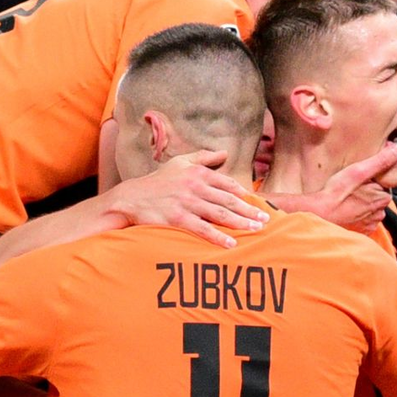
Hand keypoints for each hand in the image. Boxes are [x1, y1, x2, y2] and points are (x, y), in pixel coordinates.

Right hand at [105, 150, 267, 247]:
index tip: (258, 202)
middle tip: (265, 219)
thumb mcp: (179, 163)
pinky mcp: (178, 219)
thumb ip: (203, 157)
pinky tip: (231, 243)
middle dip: (249, 210)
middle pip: (228, 200)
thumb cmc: (157, 181)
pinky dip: (218, 236)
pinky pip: (202, 229)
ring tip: (255, 230)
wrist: (131, 197)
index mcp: (197, 173)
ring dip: (240, 223)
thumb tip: (224, 152)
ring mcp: (187, 203)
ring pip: (220, 214)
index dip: (244, 194)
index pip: (227, 184)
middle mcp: (195, 187)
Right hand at [307, 140, 396, 232]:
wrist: (316, 216)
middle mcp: (379, 214)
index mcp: (383, 198)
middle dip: (367, 194)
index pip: (383, 185)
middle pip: (377, 198)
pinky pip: (362, 223)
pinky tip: (345, 212)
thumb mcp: (358, 171)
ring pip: (370, 211)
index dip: (371, 181)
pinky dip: (356, 217)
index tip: (357, 180)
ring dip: (361, 206)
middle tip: (350, 191)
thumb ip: (381, 161)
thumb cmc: (334, 194)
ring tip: (346, 201)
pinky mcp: (360, 234)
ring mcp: (369, 226)